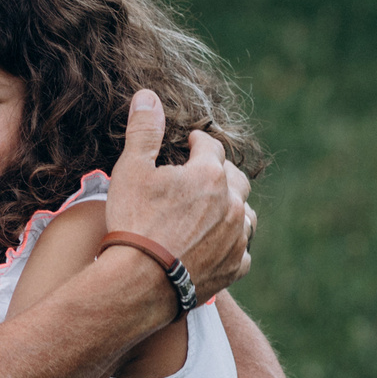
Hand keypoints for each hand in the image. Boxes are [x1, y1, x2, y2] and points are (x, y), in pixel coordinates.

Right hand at [103, 90, 253, 304]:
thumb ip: (144, 131)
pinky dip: (233, 244)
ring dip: (232, 207)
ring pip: (244, 214)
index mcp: (209, 174)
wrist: (139, 281)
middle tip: (204, 173)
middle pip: (235, 178)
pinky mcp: (234, 267)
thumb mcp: (131, 169)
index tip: (191, 143)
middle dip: (220, 172)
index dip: (199, 142)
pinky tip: (221, 245)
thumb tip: (147, 96)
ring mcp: (236, 237)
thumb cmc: (134, 222)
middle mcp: (231, 203)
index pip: (211, 147)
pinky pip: (243, 251)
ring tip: (217, 208)